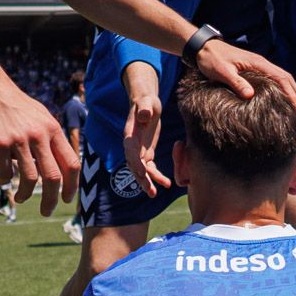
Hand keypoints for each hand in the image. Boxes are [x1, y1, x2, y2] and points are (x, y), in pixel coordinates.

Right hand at [0, 76, 76, 216]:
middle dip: (51, 199)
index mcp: (53, 130)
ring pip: (29, 179)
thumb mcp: (41, 117)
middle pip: (53, 177)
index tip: (66, 199)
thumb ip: (51, 139)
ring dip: (25, 194)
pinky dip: (5, 181)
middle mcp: (39, 135)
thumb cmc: (16, 106)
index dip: (72, 185)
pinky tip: (3, 179)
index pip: (71, 163)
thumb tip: (62, 166)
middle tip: (47, 211)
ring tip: (21, 198)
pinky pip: (5, 173)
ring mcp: (19, 140)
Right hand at [121, 63, 169, 198]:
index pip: (130, 151)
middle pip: (133, 165)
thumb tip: (144, 116)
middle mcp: (131, 145)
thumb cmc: (146, 102)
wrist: (145, 103)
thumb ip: (145, 110)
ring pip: (140, 170)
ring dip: (147, 182)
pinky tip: (165, 183)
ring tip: (154, 194)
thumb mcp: (147, 102)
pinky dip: (155, 176)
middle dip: (141, 178)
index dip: (135, 162)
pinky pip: (149, 168)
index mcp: (130, 134)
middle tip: (149, 190)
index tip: (143, 173)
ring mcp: (138, 150)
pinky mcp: (145, 152)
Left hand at [194, 39, 295, 108]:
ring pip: (281, 78)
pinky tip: (281, 98)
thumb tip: (251, 95)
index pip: (281, 78)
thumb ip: (236, 82)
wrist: (203, 48)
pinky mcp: (253, 69)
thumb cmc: (212, 59)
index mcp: (258, 63)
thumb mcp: (222, 72)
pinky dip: (281, 88)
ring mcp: (258, 66)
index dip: (291, 93)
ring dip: (291, 90)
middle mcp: (261, 63)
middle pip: (286, 78)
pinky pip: (272, 79)